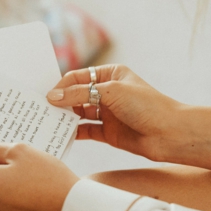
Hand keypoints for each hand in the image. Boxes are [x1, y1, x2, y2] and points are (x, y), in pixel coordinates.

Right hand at [46, 64, 184, 161]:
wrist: (170, 134)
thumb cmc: (146, 105)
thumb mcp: (110, 93)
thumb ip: (79, 94)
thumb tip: (52, 97)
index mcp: (111, 75)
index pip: (78, 77)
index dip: (61, 86)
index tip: (46, 96)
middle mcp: (107, 92)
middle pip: (76, 95)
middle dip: (60, 102)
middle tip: (40, 109)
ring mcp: (108, 113)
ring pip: (79, 113)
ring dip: (64, 118)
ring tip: (46, 122)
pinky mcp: (108, 132)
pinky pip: (85, 131)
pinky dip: (73, 133)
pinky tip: (60, 135)